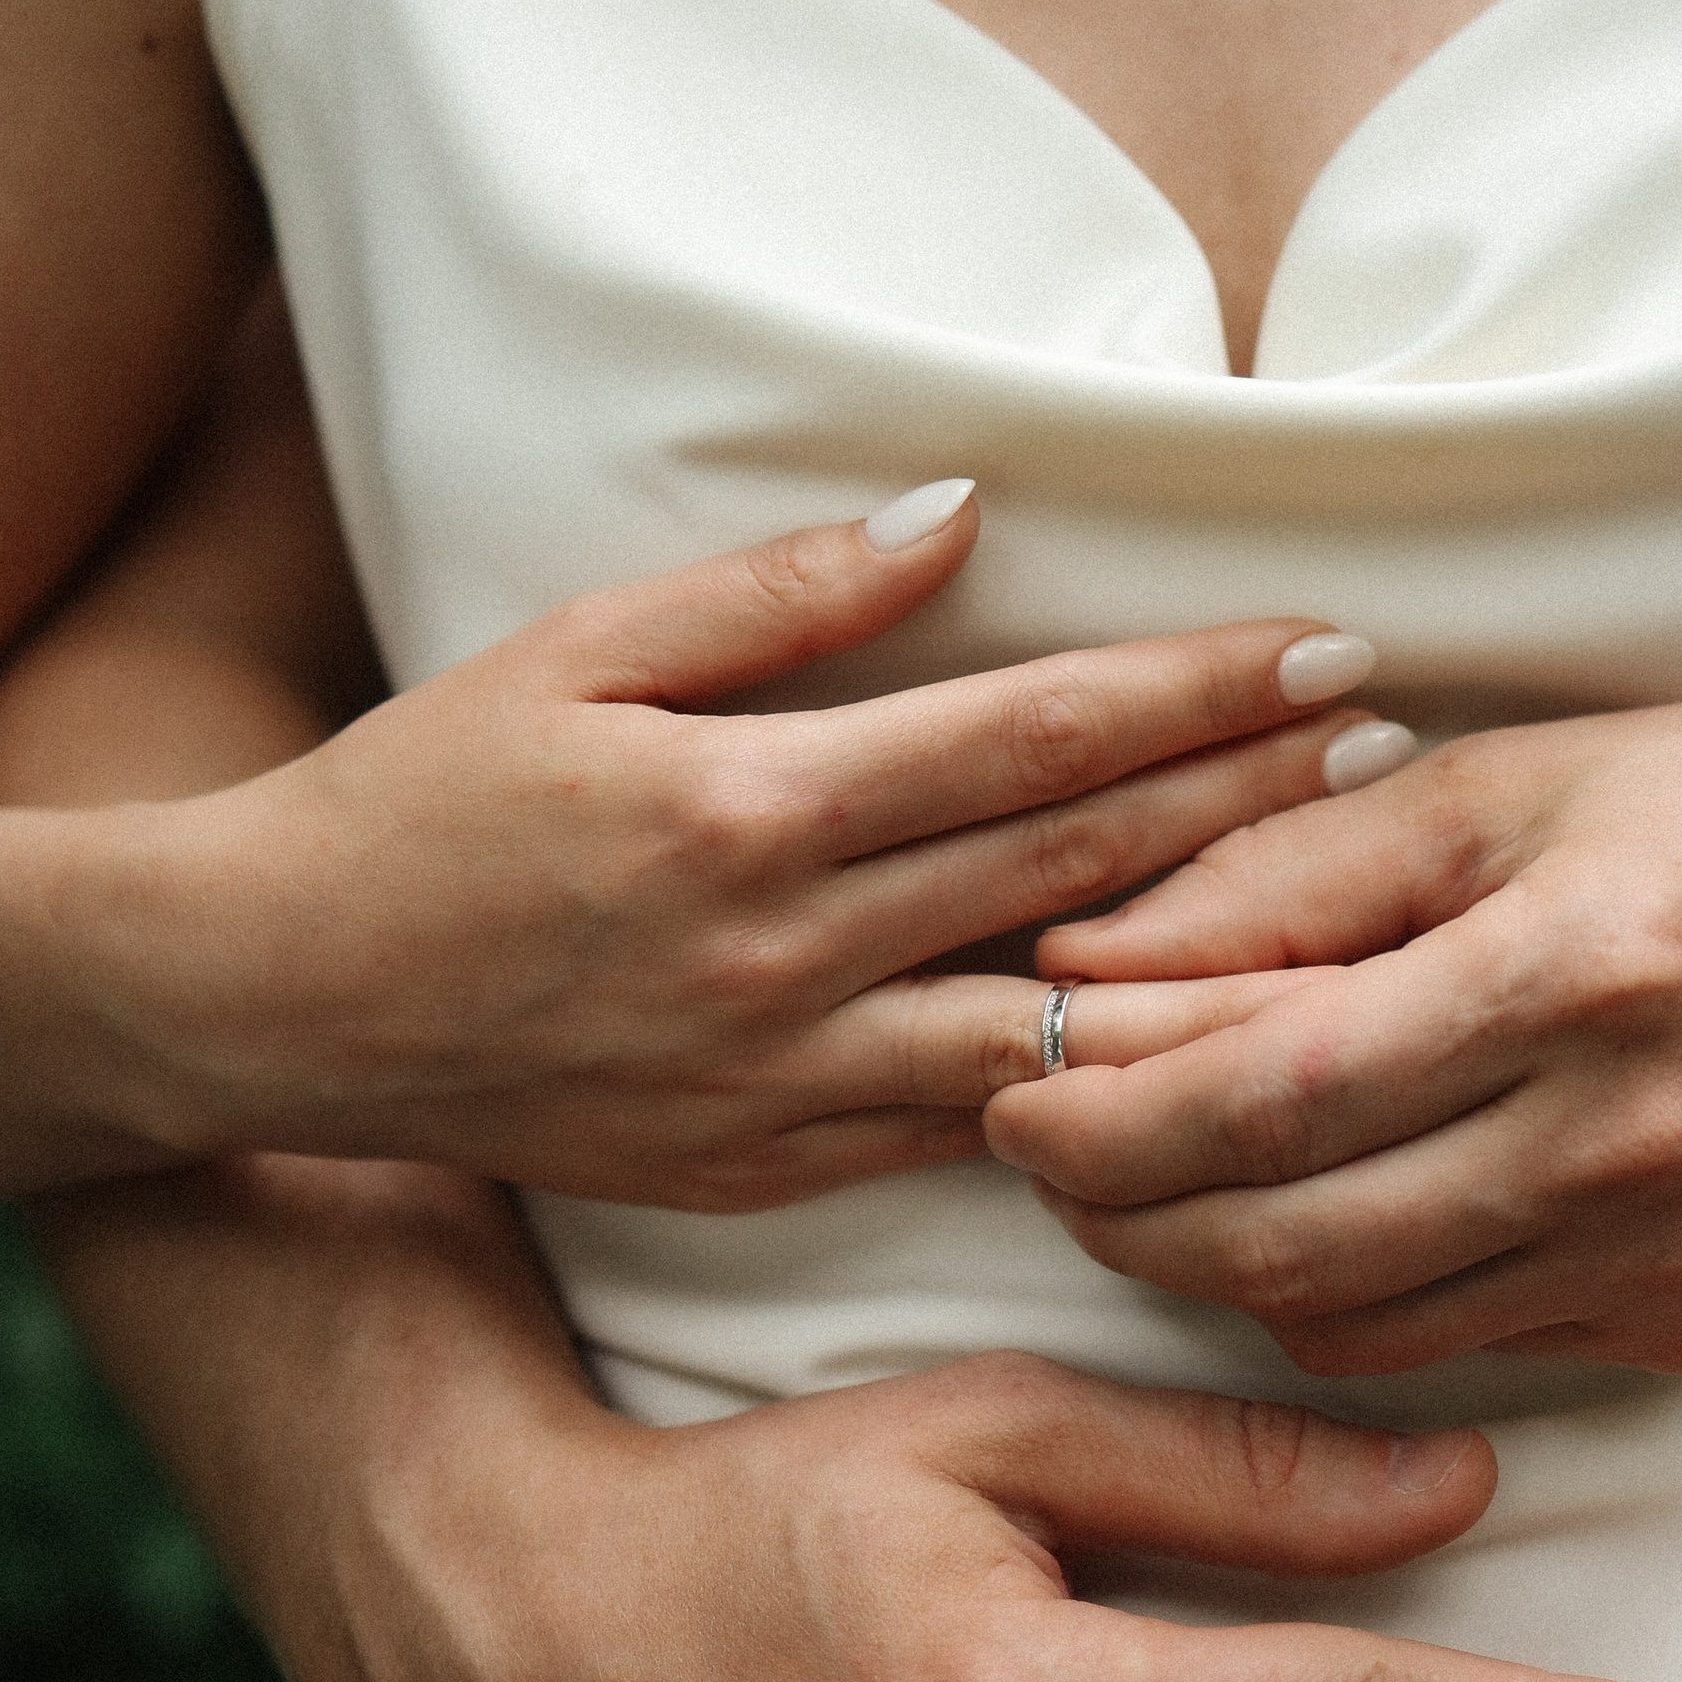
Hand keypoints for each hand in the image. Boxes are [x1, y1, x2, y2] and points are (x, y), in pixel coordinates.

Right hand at [59, 485, 1405, 1203]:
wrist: (284, 1003)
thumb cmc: (431, 796)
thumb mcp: (582, 648)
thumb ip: (783, 593)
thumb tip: (964, 510)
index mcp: (750, 805)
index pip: (1031, 737)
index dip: (1195, 690)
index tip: (1325, 644)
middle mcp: (786, 955)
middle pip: (1076, 872)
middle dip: (1252, 803)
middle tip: (1397, 745)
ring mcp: (784, 1082)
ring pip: (1052, 1025)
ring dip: (1212, 965)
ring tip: (1354, 906)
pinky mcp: (770, 1171)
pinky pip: (971, 1129)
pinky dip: (1094, 1089)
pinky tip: (1202, 1050)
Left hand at [991, 697, 1681, 1373]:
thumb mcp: (1529, 775)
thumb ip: (1297, 870)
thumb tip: (1088, 954)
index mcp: (1581, 964)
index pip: (1270, 1088)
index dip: (1103, 1105)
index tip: (1010, 1075)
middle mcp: (1627, 1137)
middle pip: (1281, 1235)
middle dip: (1114, 1206)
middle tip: (1037, 1143)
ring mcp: (1660, 1253)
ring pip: (1345, 1321)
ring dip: (1204, 1263)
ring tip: (1139, 1176)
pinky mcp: (1679, 1327)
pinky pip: (1443, 1350)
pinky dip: (1332, 1299)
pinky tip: (1292, 1216)